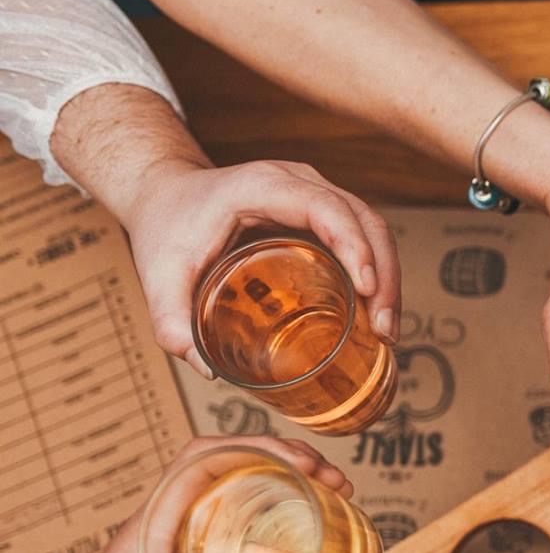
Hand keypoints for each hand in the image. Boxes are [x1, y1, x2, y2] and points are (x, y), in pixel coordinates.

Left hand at [116, 154, 401, 377]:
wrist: (163, 190)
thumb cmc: (165, 224)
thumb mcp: (158, 274)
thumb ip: (171, 322)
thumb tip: (209, 370)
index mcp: (263, 186)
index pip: (327, 208)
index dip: (355, 246)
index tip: (368, 290)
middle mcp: (298, 182)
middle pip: (365, 220)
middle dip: (385, 275)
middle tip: (383, 329)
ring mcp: (315, 193)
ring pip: (373, 228)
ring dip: (388, 277)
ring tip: (385, 329)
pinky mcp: (320, 211)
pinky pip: (362, 235)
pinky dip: (377, 271)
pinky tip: (374, 310)